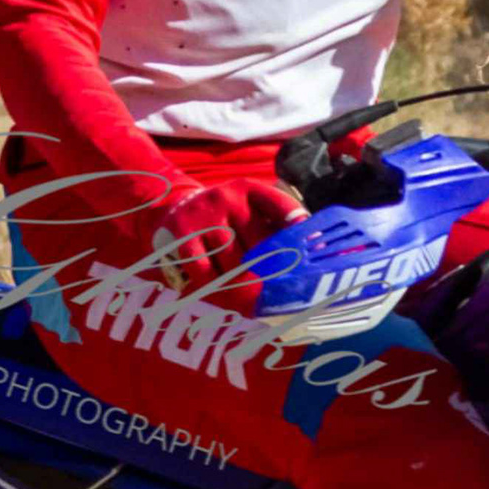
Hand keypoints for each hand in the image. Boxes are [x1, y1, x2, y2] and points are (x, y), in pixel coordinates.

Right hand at [150, 167, 302, 286]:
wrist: (174, 207)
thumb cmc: (224, 217)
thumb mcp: (247, 209)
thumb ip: (274, 225)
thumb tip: (314, 252)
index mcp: (250, 190)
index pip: (280, 205)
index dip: (296, 227)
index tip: (309, 250)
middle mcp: (228, 198)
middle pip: (258, 245)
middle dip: (269, 272)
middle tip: (277, 292)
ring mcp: (204, 215)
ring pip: (233, 262)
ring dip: (241, 283)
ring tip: (249, 298)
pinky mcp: (182, 233)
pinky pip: (205, 270)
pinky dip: (214, 284)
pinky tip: (219, 289)